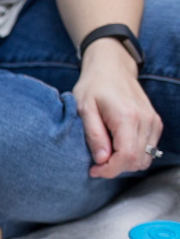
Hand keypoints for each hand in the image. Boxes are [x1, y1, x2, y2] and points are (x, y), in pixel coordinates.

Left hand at [74, 39, 163, 179]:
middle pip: (137, 161)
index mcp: (127, 117)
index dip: (110, 170)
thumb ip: (93, 135)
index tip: (93, 170)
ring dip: (125, 163)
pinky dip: (133, 155)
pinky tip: (116, 147)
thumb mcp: (83, 109)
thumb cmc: (93, 87)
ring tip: (105, 154)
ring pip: (145, 158)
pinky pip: (149, 150)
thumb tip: (102, 159)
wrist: (112, 68)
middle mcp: (146, 120)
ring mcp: (153, 121)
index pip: (127, 156)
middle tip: (96, 162)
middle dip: (115, 168)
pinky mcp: (155, 123)